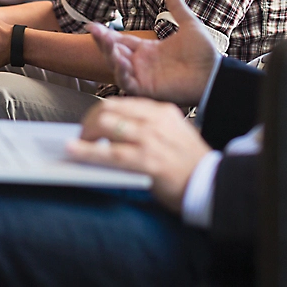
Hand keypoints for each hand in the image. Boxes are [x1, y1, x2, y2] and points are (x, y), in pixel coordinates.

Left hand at [67, 98, 210, 212]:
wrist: (211, 184)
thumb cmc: (191, 164)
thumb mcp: (174, 133)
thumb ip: (150, 126)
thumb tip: (117, 129)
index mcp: (162, 111)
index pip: (122, 102)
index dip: (101, 111)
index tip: (92, 122)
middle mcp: (155, 120)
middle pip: (109, 108)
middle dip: (89, 120)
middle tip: (82, 134)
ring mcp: (151, 139)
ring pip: (106, 124)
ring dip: (85, 133)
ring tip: (77, 144)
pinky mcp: (147, 161)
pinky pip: (110, 154)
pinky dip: (87, 151)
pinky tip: (74, 150)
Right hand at [87, 0, 219, 105]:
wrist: (215, 74)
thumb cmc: (204, 53)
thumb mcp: (189, 26)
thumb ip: (178, 10)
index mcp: (149, 50)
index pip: (122, 40)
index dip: (107, 34)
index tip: (92, 25)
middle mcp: (142, 64)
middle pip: (114, 53)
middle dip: (103, 43)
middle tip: (96, 31)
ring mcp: (144, 77)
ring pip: (118, 68)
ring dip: (111, 57)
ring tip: (110, 45)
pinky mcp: (148, 90)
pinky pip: (129, 84)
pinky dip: (122, 74)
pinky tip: (121, 61)